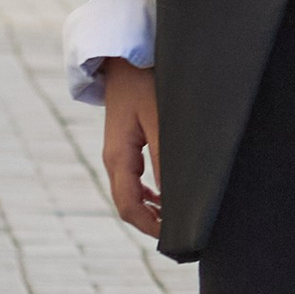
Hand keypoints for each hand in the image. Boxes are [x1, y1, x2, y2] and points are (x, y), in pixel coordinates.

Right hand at [100, 62, 162, 236]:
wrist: (127, 57)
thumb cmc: (144, 82)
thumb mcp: (159, 119)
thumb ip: (165, 157)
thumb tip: (174, 195)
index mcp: (118, 157)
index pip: (129, 206)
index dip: (150, 226)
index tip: (174, 236)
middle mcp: (113, 159)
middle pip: (127, 205)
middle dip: (151, 222)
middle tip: (181, 233)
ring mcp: (117, 153)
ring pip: (130, 194)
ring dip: (151, 209)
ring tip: (177, 218)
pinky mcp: (125, 145)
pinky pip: (133, 180)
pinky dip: (149, 194)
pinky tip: (167, 196)